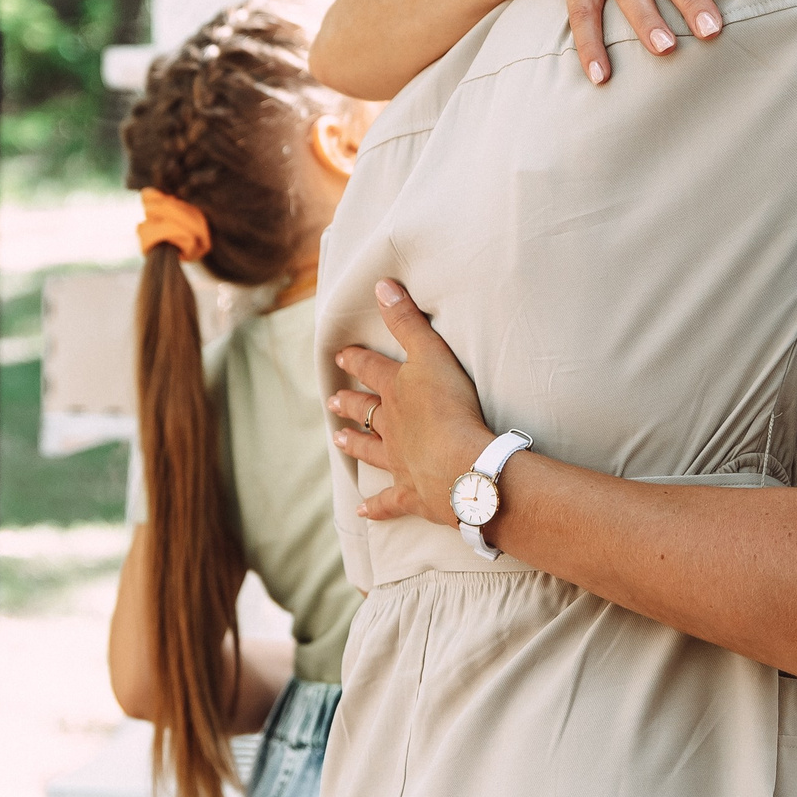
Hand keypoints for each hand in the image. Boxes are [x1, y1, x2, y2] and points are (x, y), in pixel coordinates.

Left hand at [328, 279, 497, 526]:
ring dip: (355, 445)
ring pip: (372, 451)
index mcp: (398, 393)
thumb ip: (408, 321)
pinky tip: (362, 512)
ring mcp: (400, 463)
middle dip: (351, 404)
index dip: (357, 361)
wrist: (462, 465)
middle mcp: (392, 428)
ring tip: (338, 441)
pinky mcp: (413, 495)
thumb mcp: (432, 354)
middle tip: (333, 401)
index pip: (373, 371)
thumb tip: (380, 285)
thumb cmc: (451, 408)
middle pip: (367, 413)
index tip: (340, 356)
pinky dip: (376, 508)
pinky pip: (389, 503)